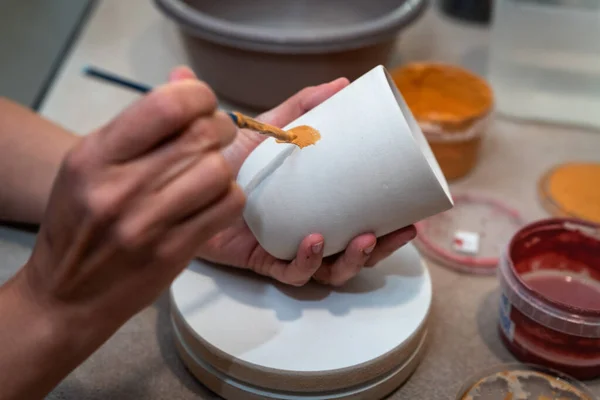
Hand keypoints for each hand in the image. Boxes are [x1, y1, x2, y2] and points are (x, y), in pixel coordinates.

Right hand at [17, 79, 244, 346]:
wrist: (66, 296)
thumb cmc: (79, 223)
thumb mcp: (90, 164)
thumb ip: (139, 125)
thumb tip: (186, 78)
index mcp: (94, 157)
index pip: (165, 106)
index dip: (198, 97)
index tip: (202, 104)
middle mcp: (119, 188)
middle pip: (201, 136)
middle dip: (220, 128)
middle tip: (216, 136)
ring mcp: (147, 224)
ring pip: (220, 170)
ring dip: (225, 166)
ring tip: (211, 172)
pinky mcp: (174, 252)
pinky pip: (228, 206)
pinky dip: (230, 196)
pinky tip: (214, 199)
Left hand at [170, 67, 416, 286]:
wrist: (185, 175)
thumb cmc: (230, 158)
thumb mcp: (271, 129)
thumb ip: (302, 106)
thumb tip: (343, 82)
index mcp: (316, 210)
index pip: (359, 225)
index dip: (389, 228)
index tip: (412, 214)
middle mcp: (305, 234)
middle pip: (352, 254)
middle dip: (380, 250)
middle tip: (400, 230)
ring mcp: (285, 250)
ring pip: (329, 271)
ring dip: (352, 260)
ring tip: (365, 238)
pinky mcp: (261, 261)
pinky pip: (289, 272)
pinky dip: (306, 261)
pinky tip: (315, 241)